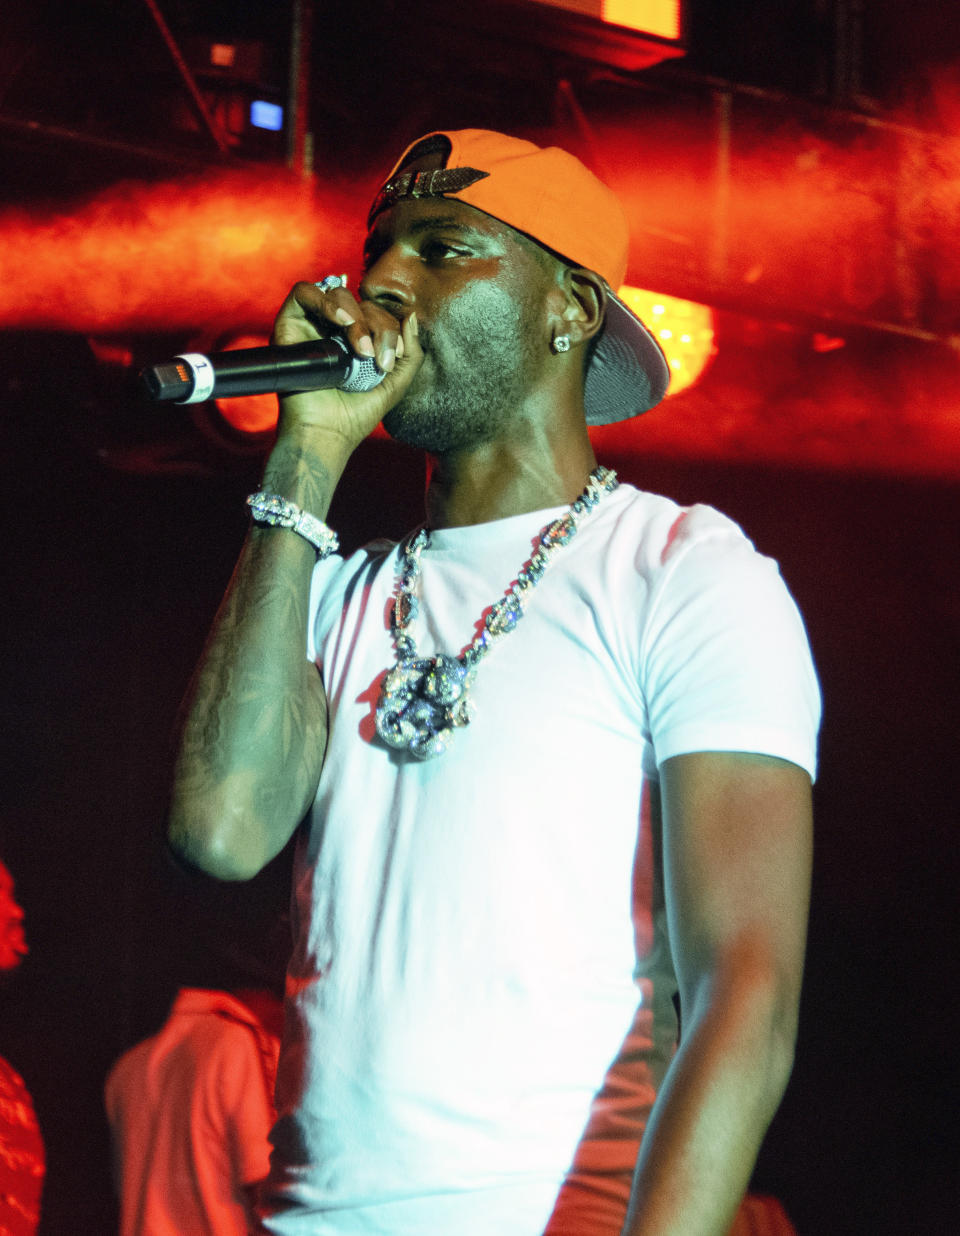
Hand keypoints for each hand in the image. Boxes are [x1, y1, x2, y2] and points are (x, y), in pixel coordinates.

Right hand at [271, 279, 422, 450]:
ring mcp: (309, 326)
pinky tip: (341, 323)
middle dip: (378, 326)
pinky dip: (325, 300)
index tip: (395, 357)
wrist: (325, 434)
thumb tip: (410, 316)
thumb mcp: (394, 385)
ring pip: (336, 293)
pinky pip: (303, 292)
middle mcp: (331, 330)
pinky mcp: (288, 326)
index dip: (390, 327)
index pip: (377, 313)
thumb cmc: (355, 415)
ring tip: (362, 349)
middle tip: (378, 359)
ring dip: (356, 317)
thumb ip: (410, 354)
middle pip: (361, 303)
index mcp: (355, 340)